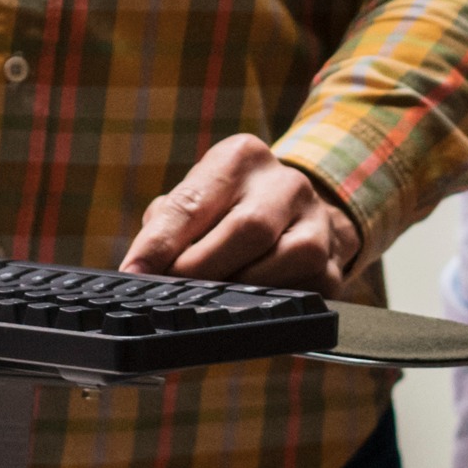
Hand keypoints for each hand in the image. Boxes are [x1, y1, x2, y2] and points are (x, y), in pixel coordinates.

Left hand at [122, 133, 360, 291]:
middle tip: (170, 293)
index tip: (134, 272)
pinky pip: (303, 291)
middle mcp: (287, 183)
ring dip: (239, 289)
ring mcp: (318, 223)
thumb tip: (142, 268)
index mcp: (242, 157)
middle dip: (202, 267)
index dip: (161, 241)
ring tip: (207, 303)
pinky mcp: (333, 266)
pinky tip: (246, 310)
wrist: (297, 216)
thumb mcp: (197, 199)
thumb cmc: (227, 210)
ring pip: (285, 260)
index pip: (196, 200)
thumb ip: (168, 225)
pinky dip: (270, 306)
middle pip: (248, 228)